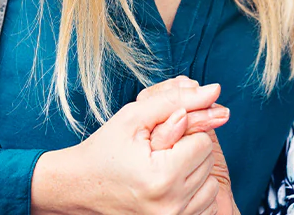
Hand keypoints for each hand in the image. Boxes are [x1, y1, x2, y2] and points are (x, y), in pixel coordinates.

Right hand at [30, 80, 224, 214]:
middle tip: (157, 152)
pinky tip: (171, 184)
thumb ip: (176, 99)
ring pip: (211, 183)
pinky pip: (207, 204)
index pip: (203, 141)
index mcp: (162, 177)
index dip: (183, 132)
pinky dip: (194, 191)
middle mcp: (170, 205)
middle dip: (188, 149)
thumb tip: (214, 90)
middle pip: (209, 161)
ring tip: (163, 167)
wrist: (79, 186)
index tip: (159, 136)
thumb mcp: (135, 116)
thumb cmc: (105, 149)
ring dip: (193, 170)